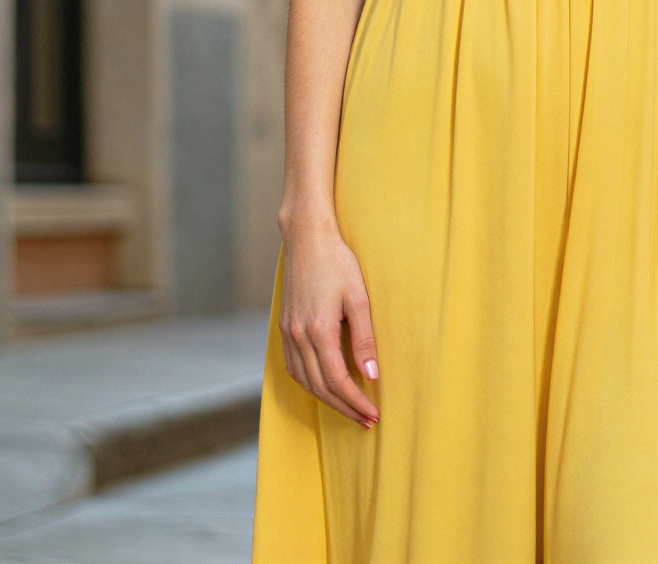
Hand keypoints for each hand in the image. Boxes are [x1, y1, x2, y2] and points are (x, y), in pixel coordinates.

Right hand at [277, 213, 380, 426]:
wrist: (306, 237)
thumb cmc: (337, 261)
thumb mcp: (358, 297)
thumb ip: (365, 338)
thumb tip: (373, 375)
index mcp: (318, 330)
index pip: (337, 380)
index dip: (356, 401)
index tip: (373, 414)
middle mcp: (298, 336)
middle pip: (320, 387)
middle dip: (344, 407)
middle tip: (366, 420)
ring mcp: (287, 332)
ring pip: (304, 380)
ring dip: (326, 399)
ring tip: (349, 409)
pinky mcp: (284, 326)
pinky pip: (292, 367)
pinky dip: (308, 383)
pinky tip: (323, 386)